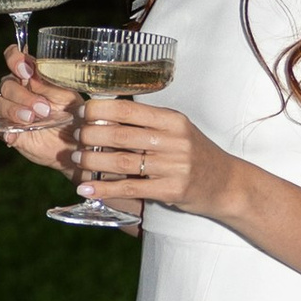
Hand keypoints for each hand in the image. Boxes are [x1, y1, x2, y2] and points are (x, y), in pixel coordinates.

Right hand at [0, 42, 75, 173]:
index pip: (13, 58)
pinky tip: (14, 135)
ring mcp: (12, 111)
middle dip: (23, 95)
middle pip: (6, 84)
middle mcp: (19, 91)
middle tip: (43, 109)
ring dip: (13, 110)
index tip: (26, 71)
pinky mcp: (9, 131)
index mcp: (32, 76)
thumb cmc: (75, 113)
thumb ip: (51, 84)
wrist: (77, 142)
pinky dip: (5, 131)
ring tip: (31, 120)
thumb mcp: (68, 96)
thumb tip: (32, 78)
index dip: (14, 60)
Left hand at [69, 96, 233, 220]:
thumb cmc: (194, 153)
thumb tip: (104, 111)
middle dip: (90, 135)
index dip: (98, 110)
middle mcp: (174, 140)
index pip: (128, 110)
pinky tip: (86, 188)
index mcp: (172, 120)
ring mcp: (174, 166)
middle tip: (74, 137)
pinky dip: (105, 189)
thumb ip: (147, 122)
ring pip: (123, 162)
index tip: (80, 113)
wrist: (226, 182)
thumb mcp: (176, 129)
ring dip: (93, 161)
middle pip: (121, 135)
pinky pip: (131, 189)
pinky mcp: (172, 190)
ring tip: (74, 159)